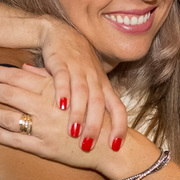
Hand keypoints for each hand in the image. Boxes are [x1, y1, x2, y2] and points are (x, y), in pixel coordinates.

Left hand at [0, 65, 109, 170]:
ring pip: (7, 117)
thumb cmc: (91, 115)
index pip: (17, 77)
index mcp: (53, 90)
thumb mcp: (71, 90)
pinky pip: (14, 140)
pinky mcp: (43, 147)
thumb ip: (46, 78)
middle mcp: (46, 107)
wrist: (108, 146)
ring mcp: (44, 128)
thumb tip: (22, 67)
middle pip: (8, 94)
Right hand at [37, 18, 127, 150]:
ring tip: (73, 132)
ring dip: (79, 114)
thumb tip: (102, 133)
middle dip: (95, 126)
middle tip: (88, 145)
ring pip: (83, 93)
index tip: (115, 146)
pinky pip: (63, 79)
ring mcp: (79, 70)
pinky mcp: (61, 63)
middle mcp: (94, 79)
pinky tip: (60, 106)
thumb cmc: (78, 64)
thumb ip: (96, 106)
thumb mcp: (91, 84)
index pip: (118, 108)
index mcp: (104, 86)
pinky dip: (63, 92)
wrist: (60, 33)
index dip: (119, 127)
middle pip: (99, 104)